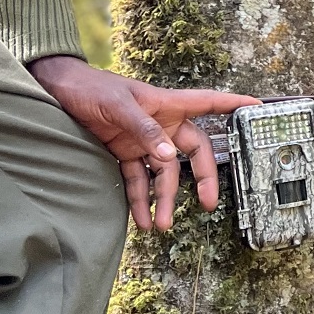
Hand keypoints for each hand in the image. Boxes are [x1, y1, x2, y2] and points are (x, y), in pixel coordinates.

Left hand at [28, 56, 259, 231]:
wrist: (55, 92)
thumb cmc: (91, 88)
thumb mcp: (119, 106)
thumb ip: (145, 131)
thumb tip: (170, 158)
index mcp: (167, 104)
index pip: (209, 103)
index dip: (234, 106)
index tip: (258, 110)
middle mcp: (161, 123)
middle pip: (194, 152)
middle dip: (203, 178)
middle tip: (209, 204)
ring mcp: (143, 140)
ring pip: (164, 174)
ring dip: (165, 199)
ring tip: (162, 226)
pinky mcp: (123, 153)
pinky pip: (137, 180)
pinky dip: (139, 200)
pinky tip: (141, 219)